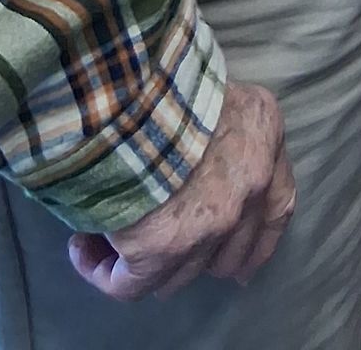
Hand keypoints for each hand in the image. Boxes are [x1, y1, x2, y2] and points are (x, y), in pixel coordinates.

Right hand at [66, 80, 294, 300]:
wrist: (135, 87)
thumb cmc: (166, 76)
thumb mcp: (215, 90)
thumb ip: (219, 127)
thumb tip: (189, 158)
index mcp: (265, 138)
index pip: (279, 208)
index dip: (257, 243)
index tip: (240, 266)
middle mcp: (250, 187)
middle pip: (227, 254)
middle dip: (193, 257)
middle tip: (157, 244)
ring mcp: (211, 225)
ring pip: (178, 275)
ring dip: (144, 264)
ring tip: (106, 237)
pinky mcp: (162, 251)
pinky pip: (129, 285)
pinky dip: (102, 272)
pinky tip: (82, 249)